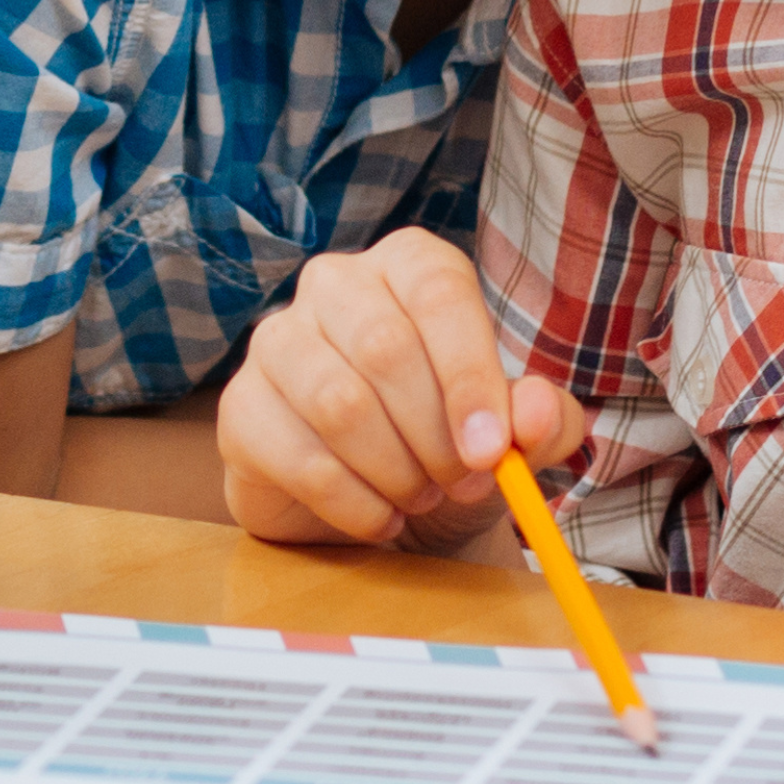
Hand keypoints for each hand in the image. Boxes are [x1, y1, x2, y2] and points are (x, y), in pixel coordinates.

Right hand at [216, 232, 579, 549]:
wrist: (379, 507)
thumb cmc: (447, 447)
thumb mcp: (512, 437)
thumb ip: (542, 420)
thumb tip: (534, 414)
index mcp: (408, 265)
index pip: (438, 293)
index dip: (469, 376)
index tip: (492, 451)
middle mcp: (334, 283)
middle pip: (386, 349)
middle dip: (435, 436)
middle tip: (463, 484)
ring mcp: (276, 341)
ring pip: (339, 403)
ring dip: (395, 471)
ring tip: (420, 497)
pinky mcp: (241, 407)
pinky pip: (298, 456)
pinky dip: (354, 504)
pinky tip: (380, 517)